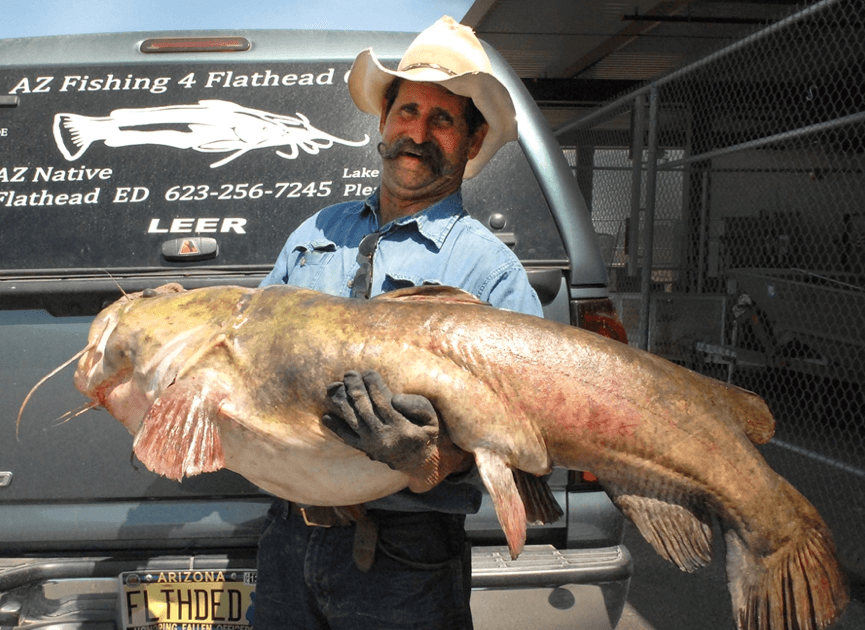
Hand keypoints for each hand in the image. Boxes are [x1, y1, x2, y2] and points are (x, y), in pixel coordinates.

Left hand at [322, 370, 438, 471]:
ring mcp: (372, 445)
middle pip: (364, 409)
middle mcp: (384, 438)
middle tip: (349, 373)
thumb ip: (417, 406)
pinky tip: (326, 416)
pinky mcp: (365, 449)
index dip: (374, 385)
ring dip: (343, 402)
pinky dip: (336, 428)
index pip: (383, 402)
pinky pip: (347, 438)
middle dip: (355, 388)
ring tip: (336, 386)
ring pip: (353, 421)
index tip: (368, 372)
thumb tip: (394, 398)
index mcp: (402, 428)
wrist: (419, 461)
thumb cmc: (424, 431)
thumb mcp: (430, 418)